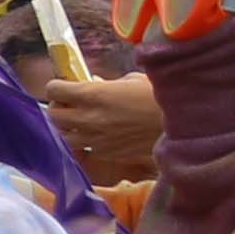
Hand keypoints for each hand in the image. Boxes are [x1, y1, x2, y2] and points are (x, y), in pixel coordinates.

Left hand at [40, 61, 162, 183]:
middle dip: (57, 107)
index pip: (53, 89)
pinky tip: (100, 134)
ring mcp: (95, 139)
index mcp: (93, 94)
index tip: (64, 86)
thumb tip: (94, 84)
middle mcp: (88, 118)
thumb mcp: (130, 80)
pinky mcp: (106, 153)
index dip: (57, 87)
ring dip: (68, 128)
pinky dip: (87, 142)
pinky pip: (85, 148)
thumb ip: (105, 85)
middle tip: (69, 104)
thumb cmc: (158, 95)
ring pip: (64, 136)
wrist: (182, 121)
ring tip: (81, 121)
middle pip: (52, 115)